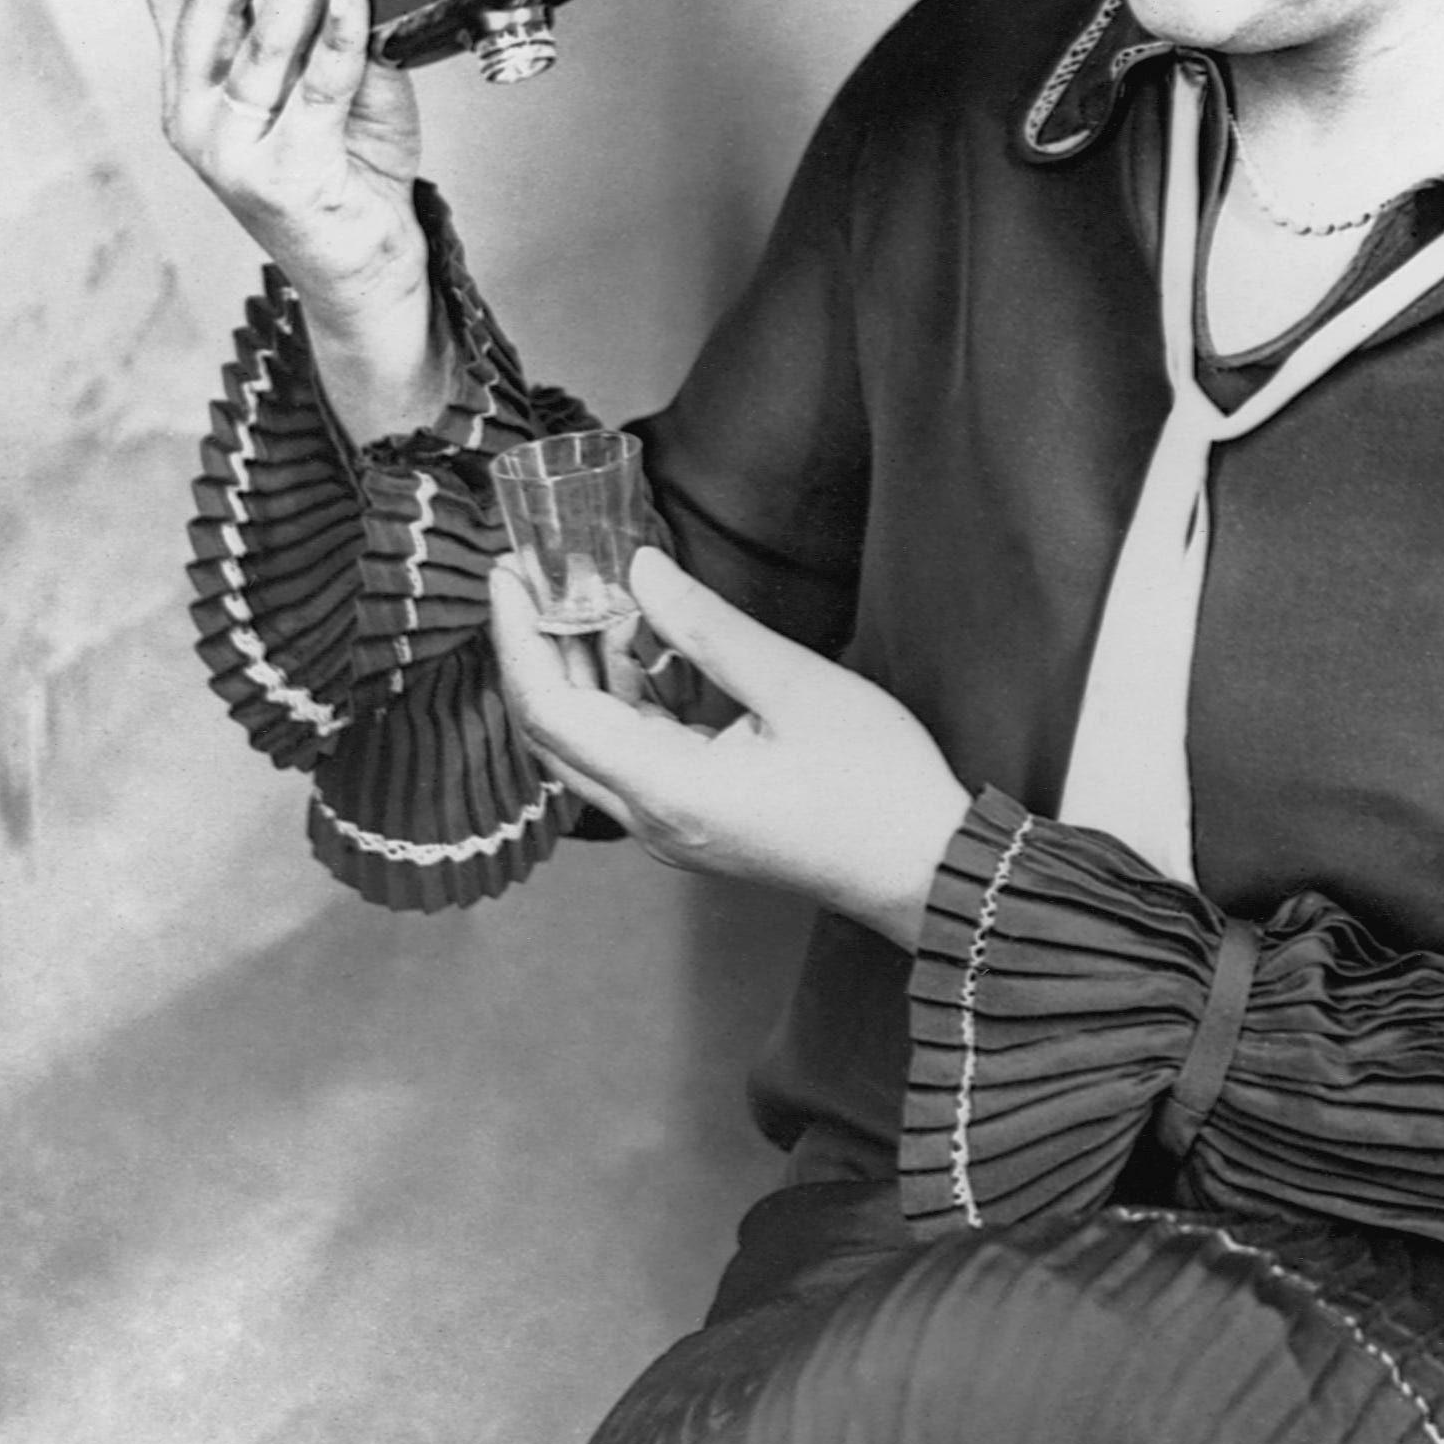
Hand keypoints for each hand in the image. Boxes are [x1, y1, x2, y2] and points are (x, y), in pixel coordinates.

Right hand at [139, 0, 441, 430]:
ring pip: (262, 31)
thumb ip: (315, 11)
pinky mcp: (283, 173)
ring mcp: (230, 144)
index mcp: (188, 68)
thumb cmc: (345, 162)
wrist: (363, 264)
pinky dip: (339, 28)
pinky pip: (315, 83)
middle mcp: (193, 104)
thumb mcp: (320, 70)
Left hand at [491, 546, 969, 947]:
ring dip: (583, 669)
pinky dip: (624, 696)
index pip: (550, 711)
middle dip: (536, 646)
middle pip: (555, 729)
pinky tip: (642, 640)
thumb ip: (706, 628)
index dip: (517, 638)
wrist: (935, 873)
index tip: (508, 574)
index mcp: (666, 790)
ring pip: (591, 741)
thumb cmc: (879, 787)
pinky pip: (631, 754)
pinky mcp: (693, 820)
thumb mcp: (796, 687)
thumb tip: (638, 570)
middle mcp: (650, 818)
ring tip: (588, 592)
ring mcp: (669, 825)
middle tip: (533, 575)